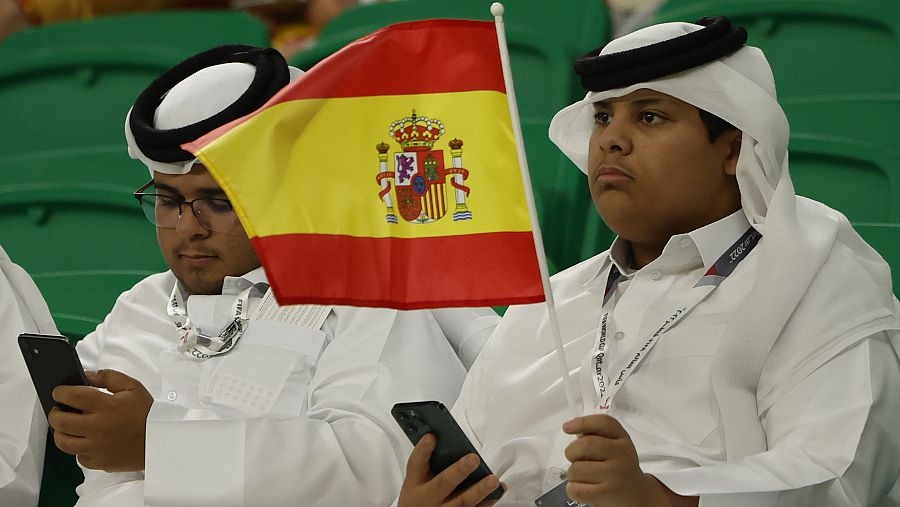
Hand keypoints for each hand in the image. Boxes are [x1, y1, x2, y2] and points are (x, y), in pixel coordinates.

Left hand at [48, 369, 152, 471]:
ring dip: (60, 431)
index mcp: (107, 406)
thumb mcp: (133, 387)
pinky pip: (78, 456)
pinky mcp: (98, 462)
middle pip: (60, 421)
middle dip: (55, 412)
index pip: (72, 396)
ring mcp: (96, 448)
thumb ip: (108, 377)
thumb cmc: (147, 413)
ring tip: (67, 426)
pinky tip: (86, 440)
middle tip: (59, 409)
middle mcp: (98, 428)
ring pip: (63, 442)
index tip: (59, 391)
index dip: (60, 392)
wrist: (161, 440)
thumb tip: (86, 376)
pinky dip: (78, 448)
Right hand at [398, 434, 502, 506]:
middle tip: (472, 459)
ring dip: (479, 490)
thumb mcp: (417, 481)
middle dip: (458, 471)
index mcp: (415, 483)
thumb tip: (450, 442)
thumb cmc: (420, 498)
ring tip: (492, 479)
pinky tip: (497, 491)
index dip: (423, 450)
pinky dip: (487, 502)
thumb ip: (430, 463)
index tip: (431, 437)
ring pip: (462, 502)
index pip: (416, 464)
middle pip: (442, 484)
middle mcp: (428, 498)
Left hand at [563, 415, 696, 506]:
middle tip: (575, 458)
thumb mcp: (614, 445)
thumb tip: (572, 428)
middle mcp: (622, 454)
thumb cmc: (618, 468)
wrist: (636, 494)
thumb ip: (595, 434)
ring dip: (573, 474)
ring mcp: (616, 474)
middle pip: (584, 445)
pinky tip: (584, 487)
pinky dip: (573, 489)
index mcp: (622, 439)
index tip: (567, 427)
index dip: (582, 422)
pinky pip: (575, 489)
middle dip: (571, 452)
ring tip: (585, 476)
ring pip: (575, 469)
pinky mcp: (608, 493)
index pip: (602, 422)